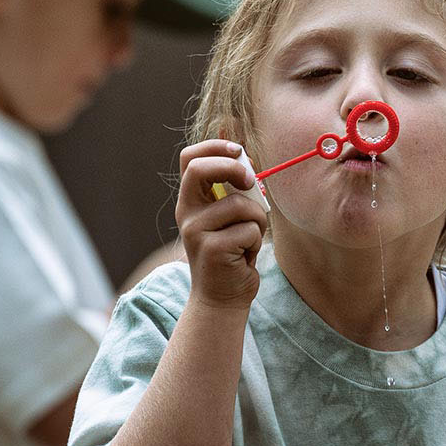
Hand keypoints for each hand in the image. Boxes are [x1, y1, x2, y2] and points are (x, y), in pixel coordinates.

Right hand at [175, 139, 268, 308]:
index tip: (239, 151)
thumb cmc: (232, 253)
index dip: (215, 146)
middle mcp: (187, 213)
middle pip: (201, 169)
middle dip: (234, 168)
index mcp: (191, 201)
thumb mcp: (230, 218)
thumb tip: (246, 158)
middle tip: (252, 182)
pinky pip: (249, 229)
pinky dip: (256, 240)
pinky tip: (246, 255)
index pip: (190, 159)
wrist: (222, 298)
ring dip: (258, 219)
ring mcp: (196, 231)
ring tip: (249, 239)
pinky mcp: (213, 249)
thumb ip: (234, 191)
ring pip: (240, 204)